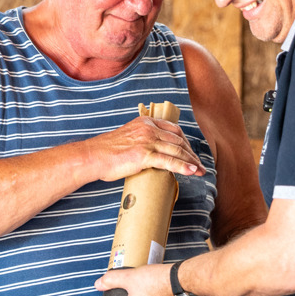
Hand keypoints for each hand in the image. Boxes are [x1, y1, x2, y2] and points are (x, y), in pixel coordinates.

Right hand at [87, 117, 205, 180]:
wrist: (93, 156)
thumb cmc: (107, 152)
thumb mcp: (128, 138)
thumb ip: (142, 141)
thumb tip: (153, 155)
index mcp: (146, 123)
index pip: (174, 130)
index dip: (186, 142)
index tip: (191, 153)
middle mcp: (149, 129)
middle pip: (179, 141)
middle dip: (192, 154)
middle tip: (200, 165)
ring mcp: (147, 141)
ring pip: (177, 151)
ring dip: (192, 162)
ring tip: (201, 171)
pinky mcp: (144, 155)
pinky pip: (170, 161)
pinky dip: (183, 167)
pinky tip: (192, 172)